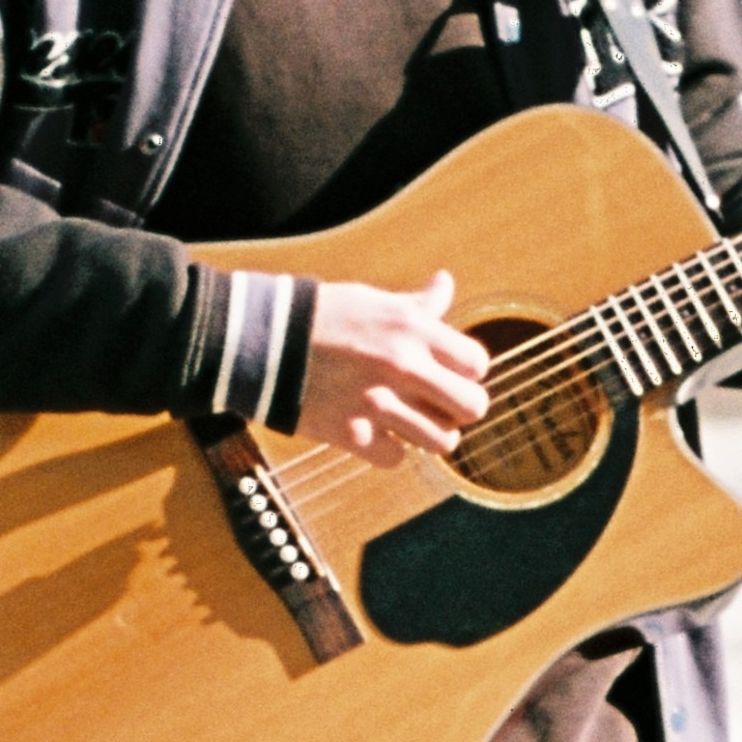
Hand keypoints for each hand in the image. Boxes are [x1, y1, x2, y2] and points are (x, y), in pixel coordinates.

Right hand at [292, 271, 489, 464]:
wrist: (264, 342)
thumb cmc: (322, 318)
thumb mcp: (374, 301)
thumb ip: (418, 304)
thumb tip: (445, 283)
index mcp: (412, 329)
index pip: (477, 364)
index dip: (467, 373)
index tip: (448, 374)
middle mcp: (401, 366)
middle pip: (472, 407)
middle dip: (460, 410)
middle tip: (440, 407)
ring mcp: (377, 403)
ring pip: (442, 442)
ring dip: (429, 436)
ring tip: (411, 425)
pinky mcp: (351, 434)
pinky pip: (396, 458)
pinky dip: (389, 451)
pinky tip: (375, 433)